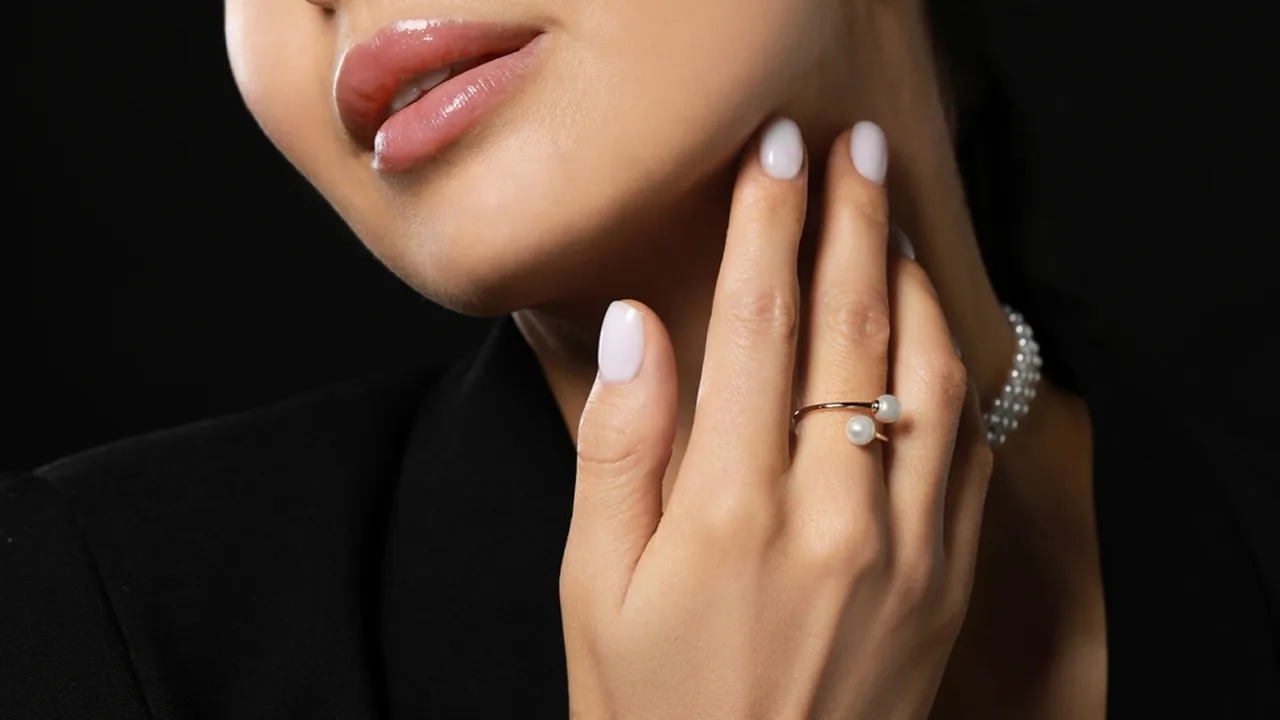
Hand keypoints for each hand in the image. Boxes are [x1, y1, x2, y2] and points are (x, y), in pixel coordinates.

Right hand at [561, 119, 992, 718]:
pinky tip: (933, 327)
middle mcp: (830, 515)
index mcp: (727, 511)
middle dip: (850, 219)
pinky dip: (957, 367)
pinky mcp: (944, 578)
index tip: (774, 155)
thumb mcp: (594, 586)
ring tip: (891, 217)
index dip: (767, 223)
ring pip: (930, 373)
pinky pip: (968, 448)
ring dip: (913, 279)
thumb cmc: (654, 708)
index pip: (757, 324)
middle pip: (851, 325)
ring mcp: (902, 547)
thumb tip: (634, 329)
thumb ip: (619, 448)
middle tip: (850, 149)